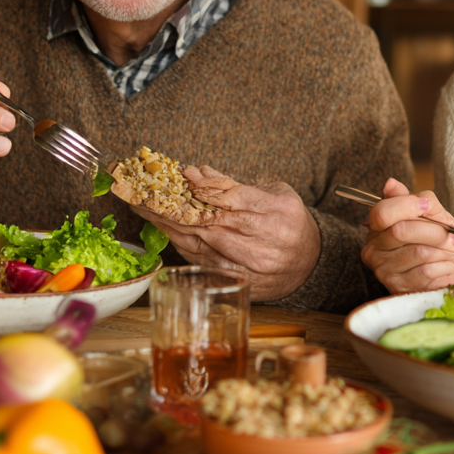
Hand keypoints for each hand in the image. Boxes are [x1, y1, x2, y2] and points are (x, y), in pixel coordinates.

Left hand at [129, 166, 320, 301]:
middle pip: (211, 221)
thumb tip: (196, 172)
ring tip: (145, 209)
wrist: (310, 263)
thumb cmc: (288, 222)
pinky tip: (164, 230)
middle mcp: (267, 241)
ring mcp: (252, 265)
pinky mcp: (239, 280)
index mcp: (279, 211)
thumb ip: (234, 184)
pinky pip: (203, 260)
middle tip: (144, 194)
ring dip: (170, 226)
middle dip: (174, 207)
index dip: (204, 186)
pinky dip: (182, 243)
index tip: (180, 175)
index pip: (233, 197)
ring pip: (203, 243)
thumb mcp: (274, 193)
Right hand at [361, 178, 453, 293]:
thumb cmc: (443, 244)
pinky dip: (444, 266)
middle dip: (435, 232)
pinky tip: (449, 265)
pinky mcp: (398, 288)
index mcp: (379, 226)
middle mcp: (374, 248)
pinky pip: (425, 271)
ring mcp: (383, 270)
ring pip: (417, 252)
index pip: (382, 212)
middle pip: (401, 231)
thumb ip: (415, 200)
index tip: (428, 206)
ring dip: (444, 251)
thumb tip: (390, 183)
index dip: (406, 206)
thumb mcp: (435, 216)